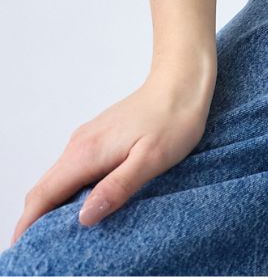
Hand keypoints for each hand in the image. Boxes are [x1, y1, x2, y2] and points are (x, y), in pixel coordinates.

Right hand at [9, 64, 215, 246]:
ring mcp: (87, 138)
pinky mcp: (98, 137)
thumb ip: (117, 187)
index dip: (28, 223)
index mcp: (87, 152)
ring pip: (57, 179)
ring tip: (61, 235)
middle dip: (34, 219)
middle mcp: (80, 144)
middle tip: (43, 249)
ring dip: (51, 206)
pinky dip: (66, 191)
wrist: (182, 81)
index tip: (23, 247)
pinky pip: (71, 169)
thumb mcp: (151, 160)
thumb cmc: (173, 119)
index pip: (44, 194)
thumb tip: (84, 216)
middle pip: (44, 188)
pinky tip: (83, 204)